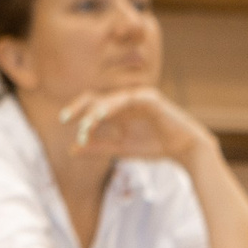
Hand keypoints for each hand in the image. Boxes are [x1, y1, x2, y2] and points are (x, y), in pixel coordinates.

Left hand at [59, 87, 211, 168]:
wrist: (184, 148)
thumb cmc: (155, 147)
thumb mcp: (120, 150)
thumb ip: (98, 148)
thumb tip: (72, 149)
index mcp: (118, 110)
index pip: (92, 105)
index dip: (77, 110)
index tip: (63, 121)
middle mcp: (126, 101)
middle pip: (97, 97)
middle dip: (80, 107)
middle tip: (65, 118)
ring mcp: (138, 97)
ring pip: (110, 100)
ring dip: (96, 113)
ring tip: (86, 126)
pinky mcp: (150, 98)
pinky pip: (128, 99)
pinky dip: (114, 107)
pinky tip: (101, 116)